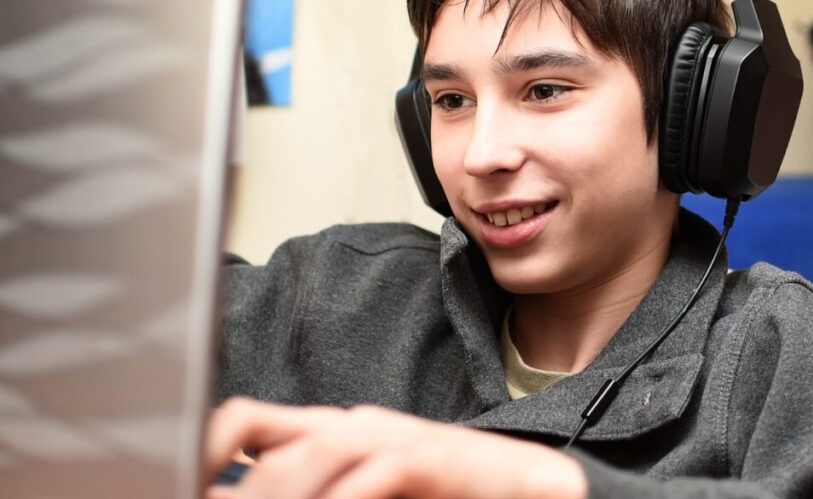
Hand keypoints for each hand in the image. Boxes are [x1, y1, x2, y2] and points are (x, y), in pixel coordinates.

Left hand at [204, 397, 587, 498]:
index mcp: (331, 431)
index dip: (206, 447)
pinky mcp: (425, 459)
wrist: (524, 483)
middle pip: (273, 447)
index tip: (188, 483)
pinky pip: (370, 478)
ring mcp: (391, 439)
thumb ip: (321, 489)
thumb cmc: (442, 494)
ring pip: (315, 458)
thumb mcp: (367, 491)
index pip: (246, 420)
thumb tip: (252, 492)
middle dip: (246, 492)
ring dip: (282, 495)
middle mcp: (354, 427)